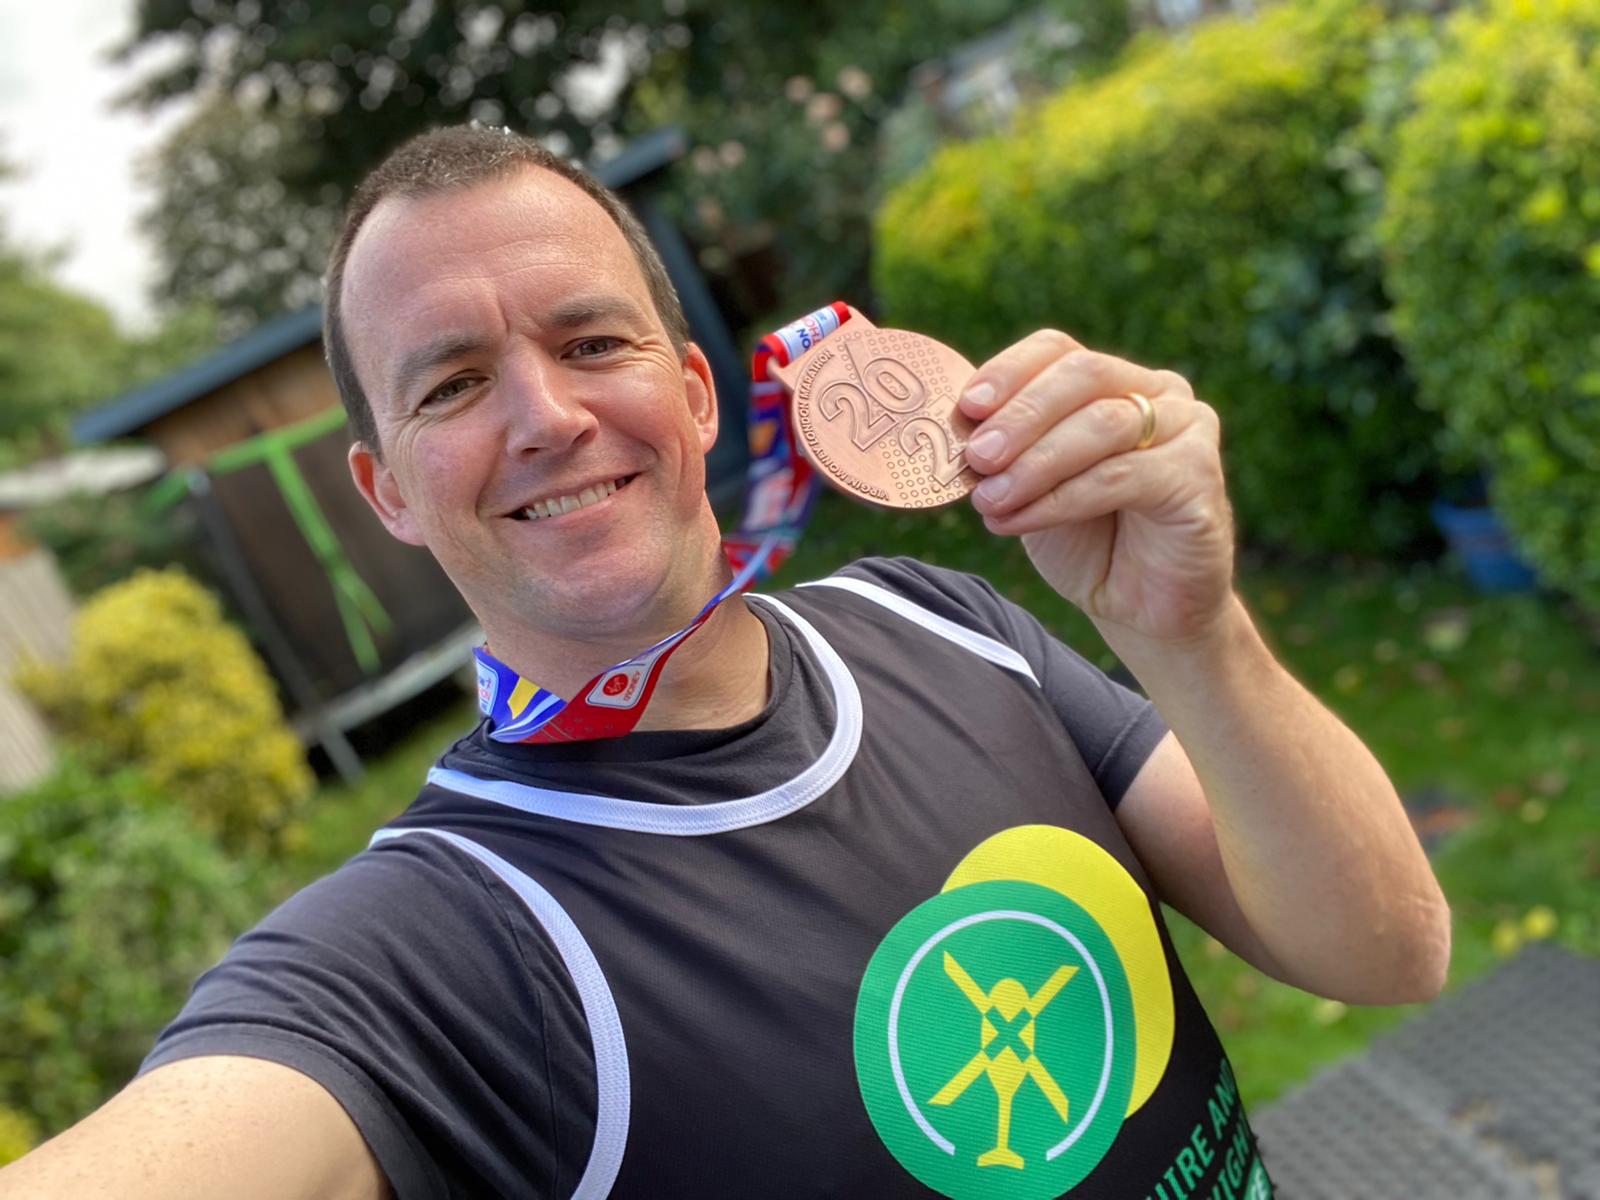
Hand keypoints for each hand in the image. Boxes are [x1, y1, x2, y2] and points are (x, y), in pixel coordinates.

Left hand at [959, 330, 1236, 647]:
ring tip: (990, 499)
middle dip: (1021, 415)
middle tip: (977, 455)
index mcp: (1115, 381)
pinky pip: (1120, 477)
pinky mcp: (1199, 477)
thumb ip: (1007, 452)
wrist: (1138, 606)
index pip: (1058, 350)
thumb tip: (958, 432)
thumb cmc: (1087, 541)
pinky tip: (1020, 520)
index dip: (1009, 371)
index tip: (967, 407)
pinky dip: (1061, 499)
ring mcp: (1187, 429)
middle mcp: (1159, 393)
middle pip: (1083, 375)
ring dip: (1035, 463)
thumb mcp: (1034, 486)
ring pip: (1102, 424)